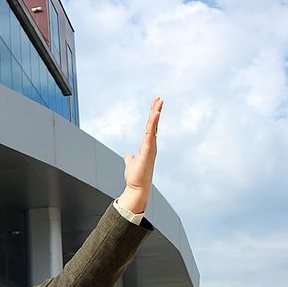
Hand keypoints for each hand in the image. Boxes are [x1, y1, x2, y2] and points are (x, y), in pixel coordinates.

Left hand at [119, 96, 162, 213]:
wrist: (136, 188)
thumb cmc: (135, 177)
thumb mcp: (130, 163)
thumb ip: (130, 158)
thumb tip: (128, 155)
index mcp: (147, 145)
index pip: (150, 128)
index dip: (152, 116)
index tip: (155, 105)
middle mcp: (151, 145)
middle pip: (153, 125)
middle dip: (156, 111)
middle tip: (159, 98)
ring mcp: (150, 147)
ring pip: (153, 127)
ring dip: (155, 114)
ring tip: (159, 102)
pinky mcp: (147, 151)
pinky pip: (150, 134)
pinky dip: (153, 124)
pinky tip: (155, 115)